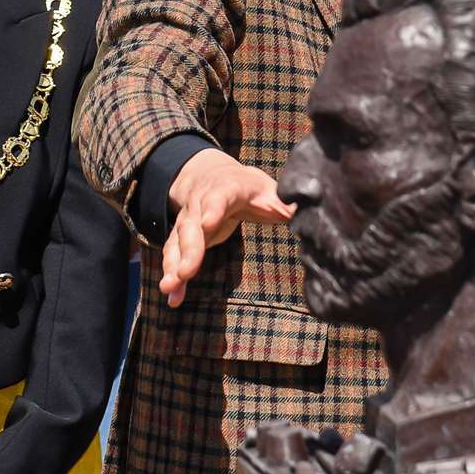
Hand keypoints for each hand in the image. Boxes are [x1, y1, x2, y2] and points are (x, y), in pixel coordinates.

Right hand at [161, 149, 293, 307]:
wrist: (213, 175)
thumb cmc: (248, 187)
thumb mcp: (268, 190)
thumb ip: (283, 203)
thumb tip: (305, 212)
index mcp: (226, 188)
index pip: (218, 198)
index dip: (212, 210)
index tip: (208, 225)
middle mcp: (200, 203)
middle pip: (192, 225)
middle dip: (189, 249)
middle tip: (186, 272)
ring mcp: (188, 220)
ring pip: (177, 242)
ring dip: (173, 265)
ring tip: (169, 287)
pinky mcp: (181, 237)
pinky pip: (173, 256)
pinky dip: (172, 275)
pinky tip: (172, 298)